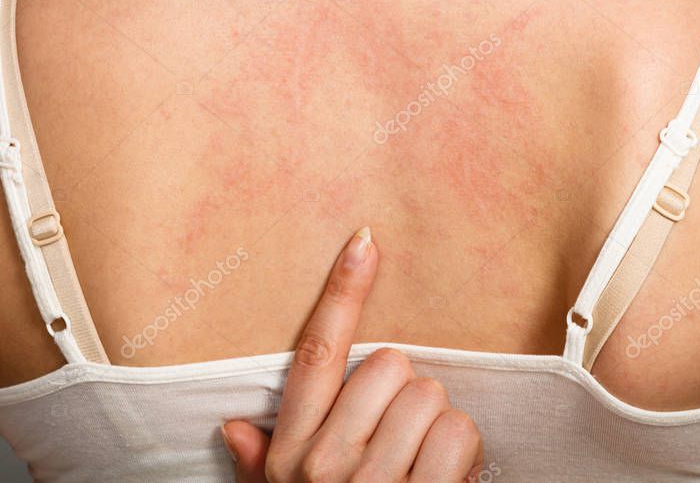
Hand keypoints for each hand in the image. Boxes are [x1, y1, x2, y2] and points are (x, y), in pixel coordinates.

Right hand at [222, 227, 483, 481]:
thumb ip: (262, 464)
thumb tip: (234, 426)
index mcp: (292, 452)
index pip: (317, 351)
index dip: (342, 291)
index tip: (365, 240)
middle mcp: (325, 464)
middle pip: (391, 365)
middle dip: (408, 394)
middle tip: (400, 436)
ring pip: (431, 396)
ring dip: (440, 426)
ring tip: (422, 464)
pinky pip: (459, 435)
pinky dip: (465, 454)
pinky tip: (448, 479)